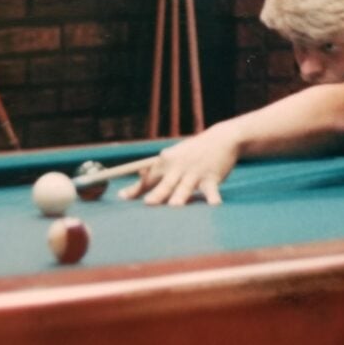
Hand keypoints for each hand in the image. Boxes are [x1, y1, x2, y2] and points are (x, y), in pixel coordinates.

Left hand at [118, 128, 238, 205]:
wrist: (221, 139)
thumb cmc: (192, 152)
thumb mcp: (173, 156)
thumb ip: (156, 170)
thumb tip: (135, 180)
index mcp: (167, 161)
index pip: (148, 177)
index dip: (135, 188)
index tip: (122, 197)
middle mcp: (179, 168)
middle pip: (165, 184)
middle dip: (157, 194)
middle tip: (148, 203)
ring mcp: (195, 173)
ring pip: (186, 188)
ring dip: (180, 197)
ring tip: (175, 206)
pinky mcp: (212, 178)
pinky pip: (211, 191)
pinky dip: (212, 198)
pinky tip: (213, 205)